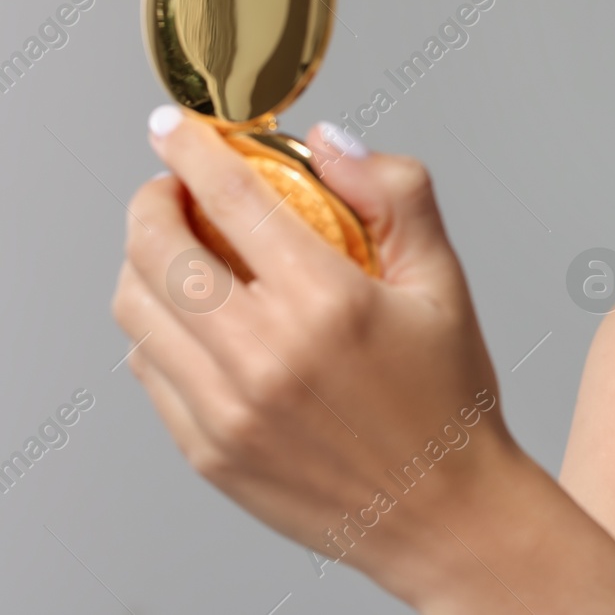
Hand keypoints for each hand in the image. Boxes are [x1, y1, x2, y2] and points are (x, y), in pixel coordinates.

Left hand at [111, 108, 614, 611]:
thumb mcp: (442, 281)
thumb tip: (328, 140)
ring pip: (137, 309)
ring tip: (178, 251)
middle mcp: (265, 355)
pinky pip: (147, 370)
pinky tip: (193, 320)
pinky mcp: (207, 450)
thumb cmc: (449, 398)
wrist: (443, 514)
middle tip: (170, 188)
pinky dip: (155, 329)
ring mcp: (227, 409)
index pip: (232, 199)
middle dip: (151, 200)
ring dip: (143, 262)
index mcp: (328, 303)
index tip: (174, 127)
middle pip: (158, 249)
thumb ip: (394, 194)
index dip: (192, 150)